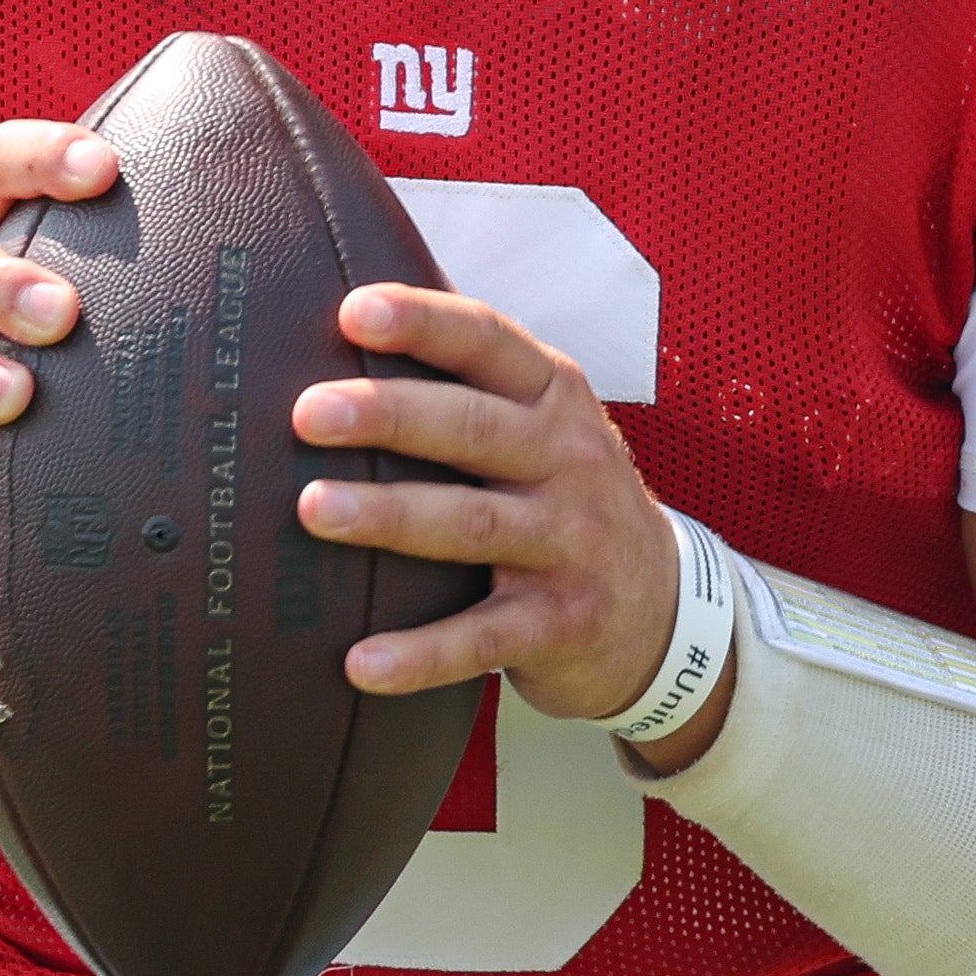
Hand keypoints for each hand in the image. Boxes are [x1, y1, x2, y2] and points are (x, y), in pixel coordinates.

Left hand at [292, 287, 682, 727]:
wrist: (666, 610)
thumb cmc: (571, 499)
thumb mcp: (549, 426)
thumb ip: (474, 380)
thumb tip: (359, 311)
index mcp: (556, 400)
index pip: (491, 342)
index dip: (425, 323)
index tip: (354, 311)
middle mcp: (570, 462)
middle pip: (473, 428)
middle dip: (390, 415)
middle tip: (309, 412)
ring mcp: (569, 545)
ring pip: (472, 525)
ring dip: (389, 516)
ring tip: (312, 508)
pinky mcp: (560, 624)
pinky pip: (482, 638)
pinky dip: (421, 653)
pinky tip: (361, 664)